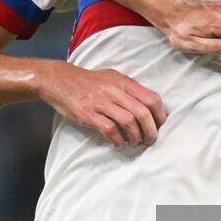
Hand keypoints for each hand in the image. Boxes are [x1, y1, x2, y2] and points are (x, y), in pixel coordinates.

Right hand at [39, 63, 165, 147]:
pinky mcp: (89, 114)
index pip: (152, 99)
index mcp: (124, 82)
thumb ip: (129, 89)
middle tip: (150, 140)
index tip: (159, 126)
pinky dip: (117, 139)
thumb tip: (149, 106)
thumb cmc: (89, 81)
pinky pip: (110, 129)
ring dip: (135, 137)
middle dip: (151, 131)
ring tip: (134, 142)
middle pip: (143, 113)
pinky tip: (118, 143)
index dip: (160, 115)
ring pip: (129, 122)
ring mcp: (101, 103)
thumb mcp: (112, 78)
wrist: (59, 80)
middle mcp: (115, 91)